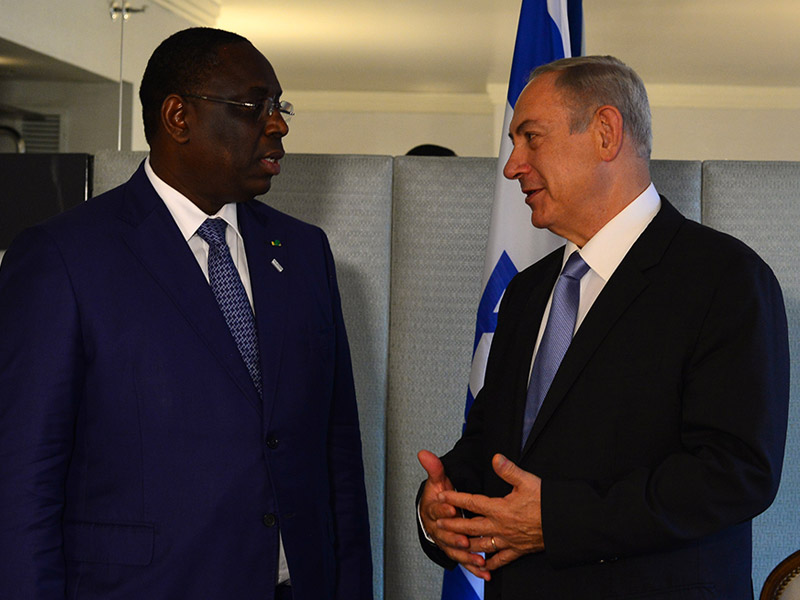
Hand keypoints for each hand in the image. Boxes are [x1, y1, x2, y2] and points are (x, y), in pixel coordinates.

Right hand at [417, 450, 488, 579]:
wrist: (435, 514)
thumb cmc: (439, 496)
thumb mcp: (437, 480)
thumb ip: (434, 468)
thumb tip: (424, 453)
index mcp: (433, 510)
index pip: (436, 509)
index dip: (443, 509)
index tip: (451, 508)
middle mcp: (438, 528)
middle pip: (444, 534)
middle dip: (454, 536)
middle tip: (464, 538)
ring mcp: (446, 540)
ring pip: (454, 549)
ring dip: (465, 555)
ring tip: (477, 558)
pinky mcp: (456, 550)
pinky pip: (464, 559)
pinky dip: (473, 566)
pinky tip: (485, 571)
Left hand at [437, 453, 543, 570]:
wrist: (565, 523)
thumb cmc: (547, 501)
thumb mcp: (528, 481)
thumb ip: (509, 470)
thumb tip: (495, 458)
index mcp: (500, 509)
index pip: (472, 503)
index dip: (455, 499)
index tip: (442, 496)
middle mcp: (501, 526)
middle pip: (471, 527)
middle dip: (453, 525)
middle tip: (438, 524)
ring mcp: (508, 540)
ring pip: (481, 545)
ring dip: (465, 544)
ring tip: (452, 544)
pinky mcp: (518, 550)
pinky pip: (501, 560)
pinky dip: (490, 564)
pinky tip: (483, 566)